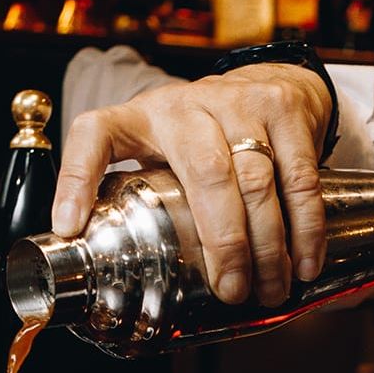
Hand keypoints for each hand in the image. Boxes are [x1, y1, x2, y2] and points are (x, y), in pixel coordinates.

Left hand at [51, 65, 332, 306]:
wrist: (265, 82)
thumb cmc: (196, 136)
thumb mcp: (152, 150)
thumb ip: (128, 192)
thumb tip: (92, 256)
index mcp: (137, 118)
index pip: (94, 136)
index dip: (76, 178)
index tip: (69, 226)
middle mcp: (185, 106)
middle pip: (205, 174)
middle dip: (221, 240)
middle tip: (229, 290)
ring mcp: (239, 103)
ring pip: (256, 178)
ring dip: (266, 243)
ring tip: (267, 289)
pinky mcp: (284, 110)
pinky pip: (299, 175)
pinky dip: (304, 224)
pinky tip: (303, 262)